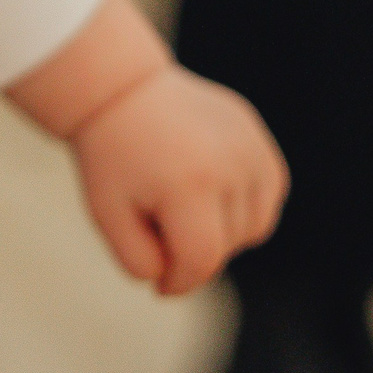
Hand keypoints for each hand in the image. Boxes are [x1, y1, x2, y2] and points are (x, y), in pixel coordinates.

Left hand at [70, 65, 285, 295]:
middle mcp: (231, 166)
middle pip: (227, 247)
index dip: (178, 281)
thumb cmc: (111, 155)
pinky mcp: (259, 140)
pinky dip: (241, 205)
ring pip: (253, 229)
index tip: (158, 283)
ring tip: (179, 199)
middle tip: (154, 216)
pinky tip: (204, 185)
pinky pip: (265, 197)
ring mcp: (250, 149)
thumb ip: (138, 261)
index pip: (202, 261)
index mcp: (190, 184)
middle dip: (192, 248)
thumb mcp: (106, 214)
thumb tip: (174, 280)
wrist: (120, 89)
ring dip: (221, 231)